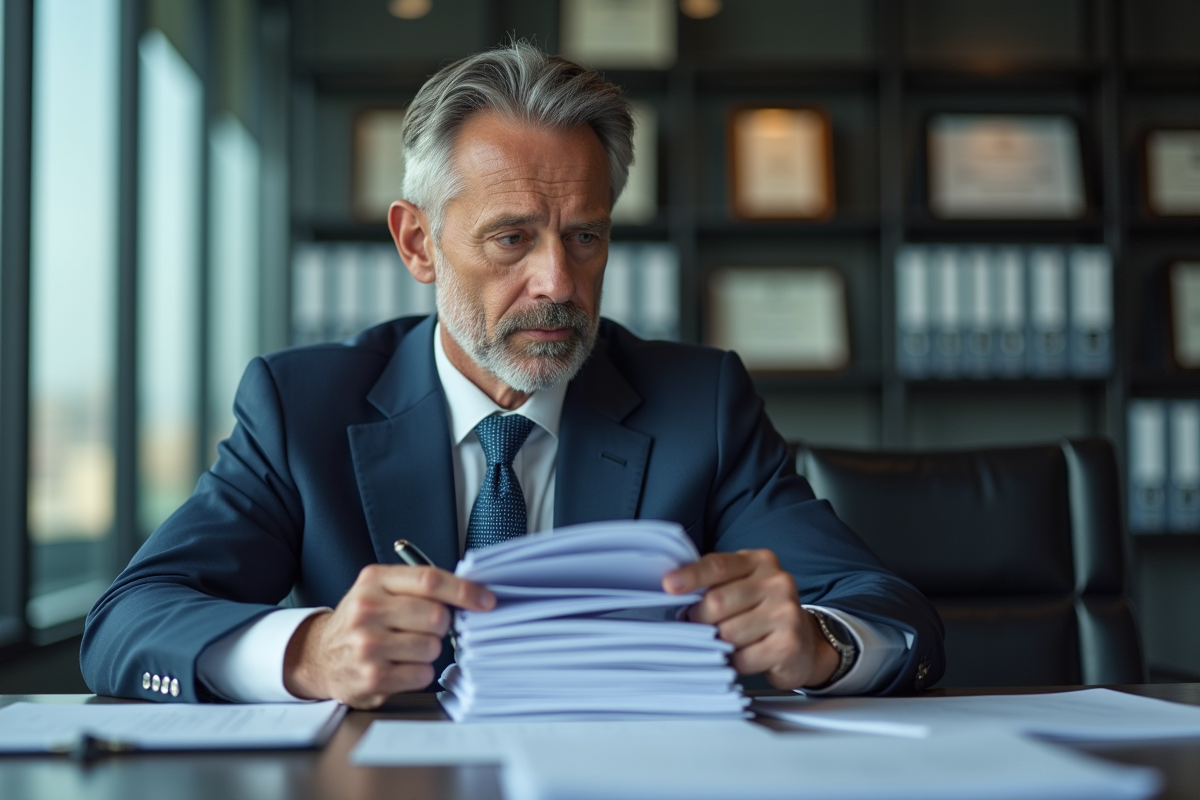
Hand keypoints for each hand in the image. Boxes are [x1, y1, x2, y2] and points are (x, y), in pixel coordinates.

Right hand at [283, 564, 494, 707]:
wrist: (318, 655)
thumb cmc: (360, 620)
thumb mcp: (380, 589)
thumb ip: (419, 586)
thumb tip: (470, 593)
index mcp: (374, 581)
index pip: (430, 580)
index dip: (465, 591)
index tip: (486, 600)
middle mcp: (367, 611)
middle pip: (436, 616)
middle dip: (441, 625)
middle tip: (425, 627)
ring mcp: (368, 646)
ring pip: (432, 647)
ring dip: (429, 650)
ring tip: (405, 647)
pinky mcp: (373, 677)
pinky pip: (423, 674)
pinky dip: (418, 672)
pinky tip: (399, 666)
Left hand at [663, 549, 838, 689]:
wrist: (806, 643)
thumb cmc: (761, 612)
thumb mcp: (741, 586)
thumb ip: (714, 583)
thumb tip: (673, 592)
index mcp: (759, 562)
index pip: (718, 565)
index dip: (691, 576)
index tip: (668, 585)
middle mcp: (777, 582)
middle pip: (717, 602)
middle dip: (700, 619)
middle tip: (702, 626)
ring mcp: (786, 613)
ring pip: (727, 633)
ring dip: (720, 643)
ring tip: (732, 642)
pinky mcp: (788, 644)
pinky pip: (742, 658)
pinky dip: (736, 662)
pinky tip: (747, 656)